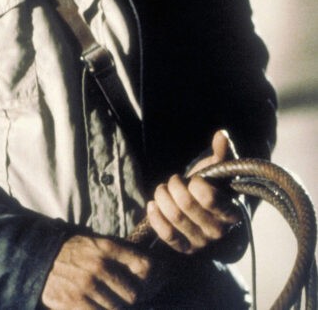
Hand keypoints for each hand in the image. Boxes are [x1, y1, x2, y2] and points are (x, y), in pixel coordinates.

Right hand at [41, 234, 151, 308]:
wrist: (41, 257)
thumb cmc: (75, 252)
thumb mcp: (97, 243)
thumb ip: (121, 253)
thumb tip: (152, 268)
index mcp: (107, 247)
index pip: (144, 265)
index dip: (152, 278)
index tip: (150, 284)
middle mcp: (99, 265)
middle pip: (133, 294)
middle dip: (130, 300)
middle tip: (124, 299)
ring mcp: (86, 285)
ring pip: (117, 309)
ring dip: (114, 309)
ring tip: (107, 302)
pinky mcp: (74, 302)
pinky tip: (95, 306)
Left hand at [146, 130, 240, 254]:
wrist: (202, 206)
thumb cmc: (212, 184)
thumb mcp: (219, 168)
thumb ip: (222, 152)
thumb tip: (221, 134)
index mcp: (231, 211)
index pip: (210, 199)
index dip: (196, 184)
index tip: (194, 178)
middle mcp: (218, 231)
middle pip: (186, 204)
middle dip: (175, 186)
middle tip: (174, 179)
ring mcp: (201, 242)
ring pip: (174, 216)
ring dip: (162, 196)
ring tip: (162, 188)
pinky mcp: (184, 248)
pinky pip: (166, 235)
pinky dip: (155, 216)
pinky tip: (153, 204)